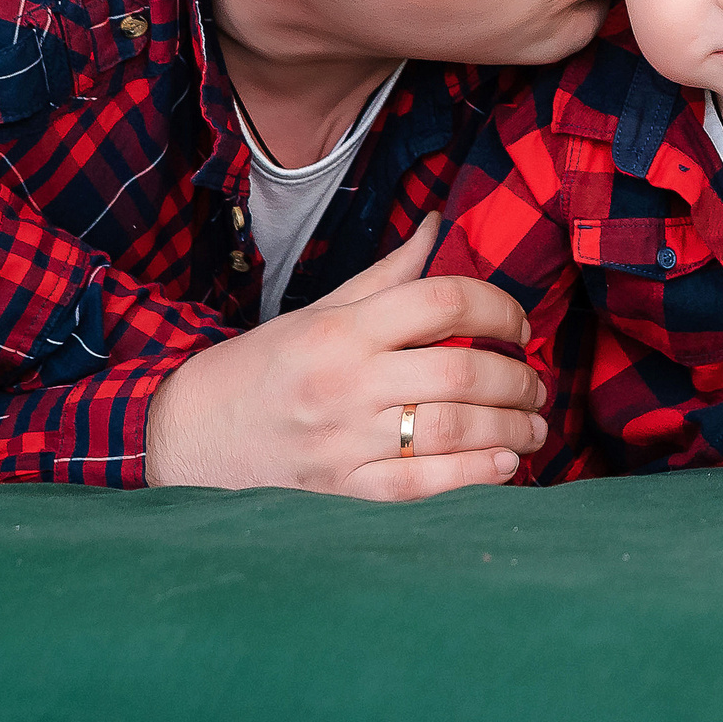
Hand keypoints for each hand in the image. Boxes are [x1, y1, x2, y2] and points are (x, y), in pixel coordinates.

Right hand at [143, 216, 547, 500]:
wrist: (185, 436)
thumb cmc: (261, 368)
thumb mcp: (318, 312)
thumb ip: (387, 276)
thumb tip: (438, 227)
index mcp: (341, 330)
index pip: (441, 300)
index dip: (498, 308)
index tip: (520, 325)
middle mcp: (345, 384)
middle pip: (458, 371)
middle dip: (516, 379)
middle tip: (537, 384)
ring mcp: (342, 443)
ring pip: (451, 432)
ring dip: (510, 429)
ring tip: (535, 426)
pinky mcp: (340, 494)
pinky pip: (423, 488)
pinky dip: (475, 477)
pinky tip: (505, 464)